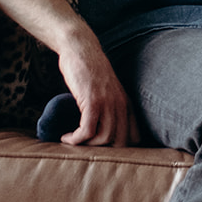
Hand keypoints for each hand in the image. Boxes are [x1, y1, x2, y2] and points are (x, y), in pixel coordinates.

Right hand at [55, 31, 140, 147]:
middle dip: (102, 151)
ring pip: (104, 139)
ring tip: (73, 141)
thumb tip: (104, 133)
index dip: (120, 150)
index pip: (135, 137)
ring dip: (86, 146)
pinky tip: (66, 138)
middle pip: (120, 142)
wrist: (81, 50)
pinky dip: (75, 139)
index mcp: (127, 105)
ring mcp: (108, 103)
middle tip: (85, 148)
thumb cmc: (90, 72)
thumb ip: (110, 109)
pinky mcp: (92, 101)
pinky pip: (87, 130)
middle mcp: (121, 105)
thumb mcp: (107, 92)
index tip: (102, 151)